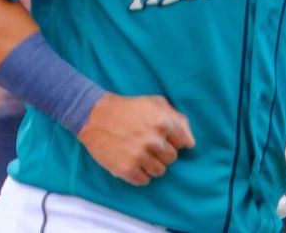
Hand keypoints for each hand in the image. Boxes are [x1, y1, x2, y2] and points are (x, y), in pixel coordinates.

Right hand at [77, 93, 194, 185]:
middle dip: (162, 153)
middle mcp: (154, 141)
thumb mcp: (156, 104)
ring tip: (141, 155)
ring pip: (159, 171)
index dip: (172, 141)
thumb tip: (191, 143)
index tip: (162, 138)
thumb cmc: (129, 108)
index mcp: (164, 123)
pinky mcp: (126, 169)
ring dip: (152, 165)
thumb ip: (179, 120)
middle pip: (172, 158)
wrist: (95, 116)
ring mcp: (140, 156)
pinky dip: (140, 175)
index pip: (182, 143)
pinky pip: (143, 181)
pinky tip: (133, 164)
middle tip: (148, 146)